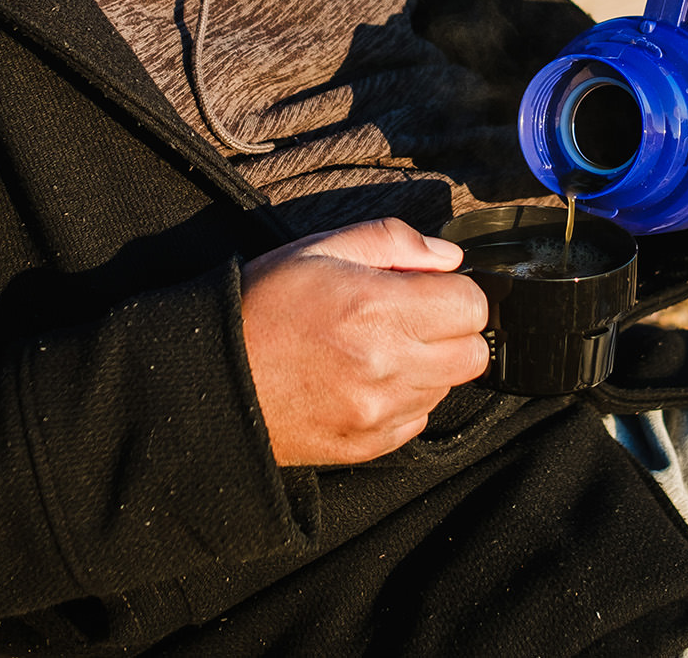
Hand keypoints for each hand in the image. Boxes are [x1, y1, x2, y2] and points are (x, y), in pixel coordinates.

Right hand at [240, 219, 488, 466]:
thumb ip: (393, 242)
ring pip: (448, 387)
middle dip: (451, 330)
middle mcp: (387, 366)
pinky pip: (419, 419)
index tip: (427, 289)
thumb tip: (448, 258)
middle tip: (409, 318)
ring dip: (428, 365)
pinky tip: (366, 379)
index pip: (472, 306)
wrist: (214, 378)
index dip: (453, 291)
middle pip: (472, 354)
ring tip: (378, 348)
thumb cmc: (262, 307)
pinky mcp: (370, 445)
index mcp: (378, 310)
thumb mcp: (319, 249)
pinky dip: (405, 398)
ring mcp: (380, 412)